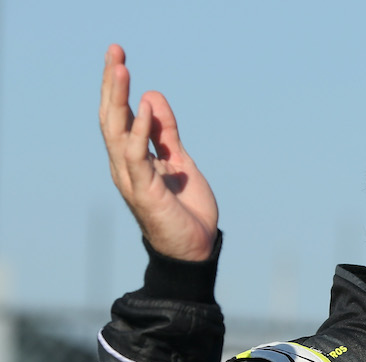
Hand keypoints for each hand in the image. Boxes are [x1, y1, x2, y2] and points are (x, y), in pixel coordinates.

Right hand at [99, 44, 217, 260]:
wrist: (197, 248)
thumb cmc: (186, 210)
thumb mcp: (180, 162)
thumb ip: (166, 134)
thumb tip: (152, 96)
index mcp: (133, 158)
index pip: (118, 115)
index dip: (117, 87)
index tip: (119, 57)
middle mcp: (125, 165)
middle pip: (111, 116)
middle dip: (111, 84)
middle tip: (115, 51)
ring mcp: (131, 177)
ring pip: (116, 130)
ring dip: (118, 98)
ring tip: (121, 68)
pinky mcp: (143, 190)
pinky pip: (137, 155)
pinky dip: (140, 130)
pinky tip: (145, 108)